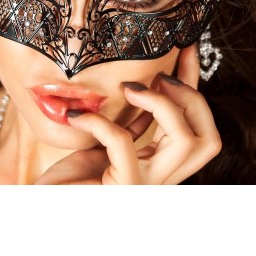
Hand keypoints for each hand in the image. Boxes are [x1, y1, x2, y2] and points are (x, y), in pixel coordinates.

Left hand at [34, 43, 221, 183]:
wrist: (47, 207)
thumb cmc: (75, 178)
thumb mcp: (111, 140)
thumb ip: (136, 121)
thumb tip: (151, 79)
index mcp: (162, 165)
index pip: (199, 129)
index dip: (197, 86)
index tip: (185, 49)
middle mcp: (162, 179)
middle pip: (208, 139)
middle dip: (191, 96)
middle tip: (160, 76)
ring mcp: (145, 185)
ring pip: (184, 140)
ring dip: (159, 102)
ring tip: (127, 88)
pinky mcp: (121, 187)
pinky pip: (122, 143)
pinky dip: (100, 121)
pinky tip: (77, 115)